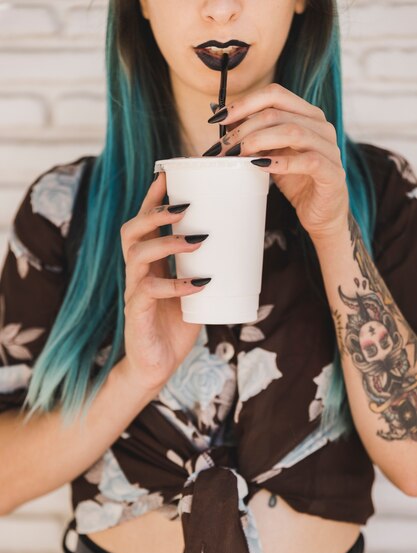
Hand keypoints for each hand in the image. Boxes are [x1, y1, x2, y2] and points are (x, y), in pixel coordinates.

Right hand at [120, 173, 209, 390]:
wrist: (157, 365)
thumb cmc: (175, 324)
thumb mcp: (194, 290)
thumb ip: (207, 268)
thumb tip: (243, 246)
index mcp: (148, 262)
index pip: (144, 222)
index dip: (152, 197)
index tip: (169, 172)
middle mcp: (136, 272)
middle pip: (131, 230)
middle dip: (156, 212)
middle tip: (185, 206)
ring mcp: (133, 292)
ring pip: (137, 255)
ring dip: (167, 242)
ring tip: (197, 239)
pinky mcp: (136, 314)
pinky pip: (148, 292)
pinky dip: (176, 285)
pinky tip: (199, 282)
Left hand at [205, 83, 349, 240]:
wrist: (322, 213)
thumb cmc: (297, 180)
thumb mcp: (271, 153)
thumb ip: (254, 134)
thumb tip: (220, 116)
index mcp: (307, 115)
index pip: (274, 95)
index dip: (244, 103)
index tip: (218, 118)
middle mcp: (321, 126)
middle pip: (276, 114)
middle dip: (243, 129)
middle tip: (221, 148)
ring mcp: (329, 149)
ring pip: (292, 132)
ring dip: (257, 141)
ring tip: (236, 156)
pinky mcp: (332, 174)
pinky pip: (308, 161)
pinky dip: (282, 162)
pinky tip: (261, 166)